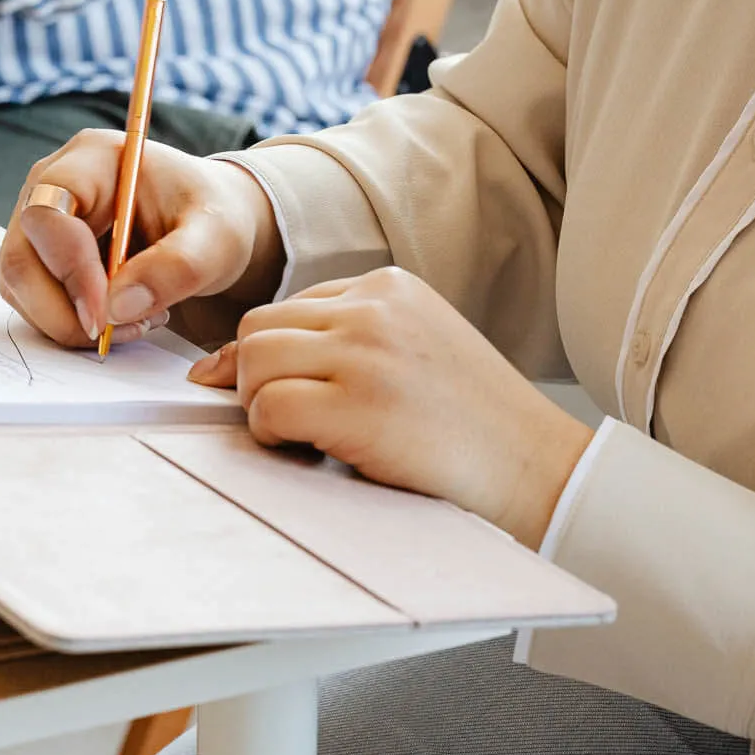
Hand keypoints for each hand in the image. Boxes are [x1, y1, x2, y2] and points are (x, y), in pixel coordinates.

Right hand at [0, 130, 284, 346]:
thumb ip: (177, 266)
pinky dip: (69, 324)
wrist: (208, 225)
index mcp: (92, 159)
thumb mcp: (216, 238)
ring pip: (21, 287)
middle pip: (21, 258)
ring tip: (134, 321)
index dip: (71, 270)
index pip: (50, 213)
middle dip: (64, 311)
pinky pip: (33, 301)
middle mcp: (52, 185)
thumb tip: (118, 307)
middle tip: (119, 332)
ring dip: (68, 323)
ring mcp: (40, 223)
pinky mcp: (41, 257)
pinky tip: (118, 318)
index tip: (105, 316)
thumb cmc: (212, 216)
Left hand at [189, 267, 592, 548]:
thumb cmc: (471, 422)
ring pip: (254, 360)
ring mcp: (365, 353)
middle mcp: (374, 309)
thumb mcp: (410, 353)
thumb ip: (338, 343)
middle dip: (259, 378)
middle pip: (259, 326)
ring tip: (303, 436)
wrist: (535, 468)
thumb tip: (219, 365)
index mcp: (389, 286)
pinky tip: (310, 451)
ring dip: (261, 404)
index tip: (298, 395)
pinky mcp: (357, 406)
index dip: (280, 358)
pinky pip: (269, 407)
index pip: (290, 307)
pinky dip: (272, 434)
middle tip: (292, 421)